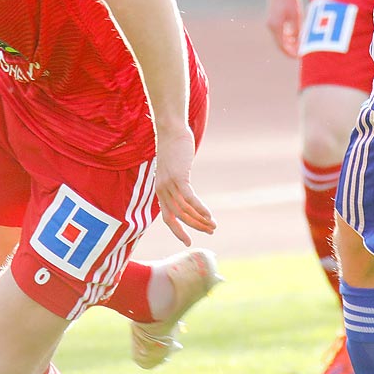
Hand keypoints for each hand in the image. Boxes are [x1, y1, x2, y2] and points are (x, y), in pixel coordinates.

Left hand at [152, 126, 214, 241]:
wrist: (171, 130)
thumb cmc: (174, 148)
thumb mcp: (173, 168)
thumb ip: (177, 181)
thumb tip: (185, 190)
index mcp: (160, 190)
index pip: (168, 217)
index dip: (178, 231)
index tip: (188, 242)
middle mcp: (162, 190)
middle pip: (179, 216)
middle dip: (195, 226)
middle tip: (210, 231)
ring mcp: (169, 184)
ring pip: (185, 209)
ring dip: (200, 219)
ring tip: (213, 225)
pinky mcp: (178, 177)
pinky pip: (189, 198)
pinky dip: (200, 208)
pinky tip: (209, 215)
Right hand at [265, 0, 303, 56]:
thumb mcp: (296, 15)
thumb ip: (297, 30)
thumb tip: (299, 43)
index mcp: (275, 27)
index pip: (283, 47)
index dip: (291, 53)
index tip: (301, 57)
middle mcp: (271, 26)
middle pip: (281, 44)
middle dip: (291, 49)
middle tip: (302, 52)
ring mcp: (270, 22)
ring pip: (280, 38)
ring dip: (290, 42)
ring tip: (301, 44)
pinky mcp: (272, 17)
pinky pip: (279, 31)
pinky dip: (287, 35)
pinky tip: (296, 34)